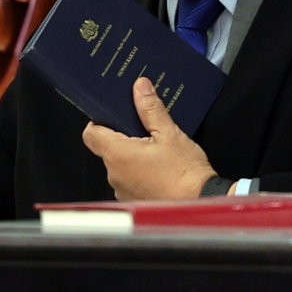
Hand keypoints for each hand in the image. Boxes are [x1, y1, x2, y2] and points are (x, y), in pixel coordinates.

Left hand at [82, 76, 220, 199]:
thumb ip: (151, 109)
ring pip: (119, 165)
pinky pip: (129, 180)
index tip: (112, 115)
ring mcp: (122, 190)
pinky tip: (158, 168)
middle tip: (143, 129)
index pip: (91, 133)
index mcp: (118, 155)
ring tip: (155, 150)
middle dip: (122, 138)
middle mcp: (115, 175)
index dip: (99, 121)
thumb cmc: (185, 173)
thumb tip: (140, 88)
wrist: (200, 203)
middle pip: (106, 148)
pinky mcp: (133, 200)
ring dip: (131, 156)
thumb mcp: (169, 133)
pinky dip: (139, 172)